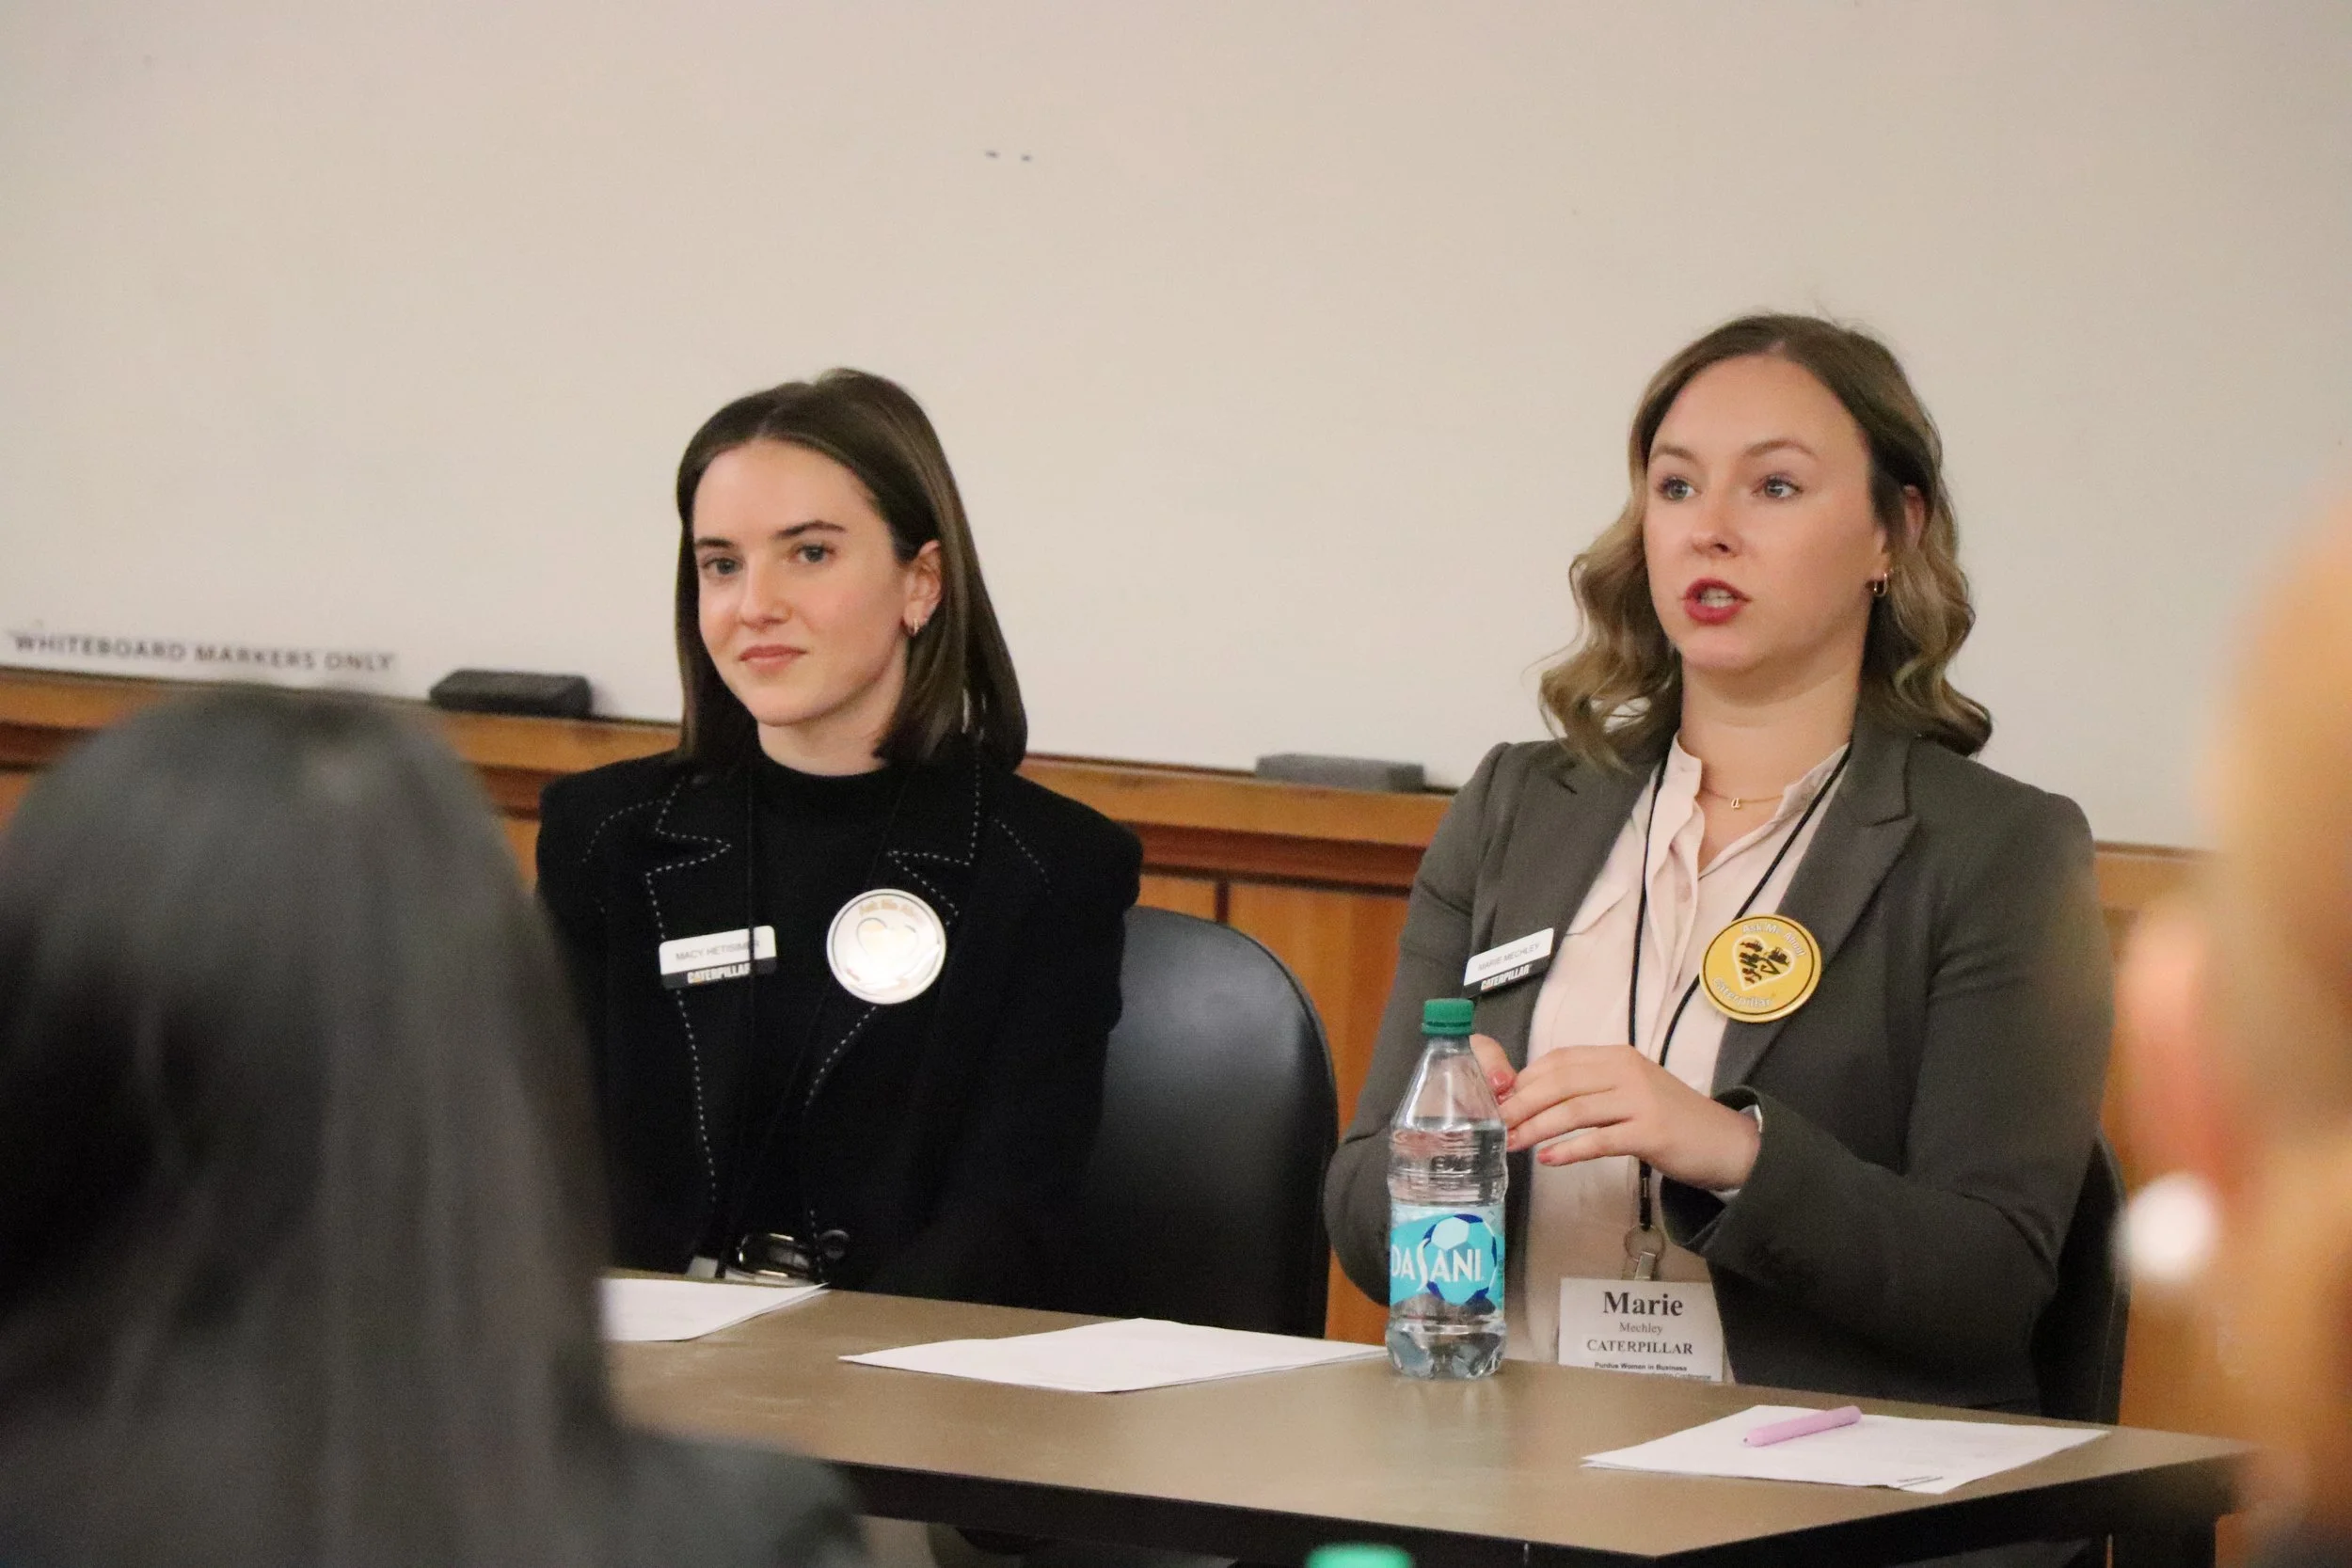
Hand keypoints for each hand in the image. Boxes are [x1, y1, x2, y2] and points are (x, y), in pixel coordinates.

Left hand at [1470, 1035, 1758, 1191]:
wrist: (1724, 1141)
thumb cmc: (1669, 1118)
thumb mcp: (1628, 1091)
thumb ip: (1589, 1089)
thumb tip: (1533, 1101)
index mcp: (1616, 1057)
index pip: (1558, 1061)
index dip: (1523, 1080)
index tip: (1499, 1102)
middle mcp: (1626, 1071)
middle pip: (1560, 1083)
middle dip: (1521, 1104)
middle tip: (1495, 1126)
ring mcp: (1640, 1100)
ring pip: (1575, 1110)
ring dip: (1537, 1128)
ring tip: (1513, 1143)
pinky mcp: (1650, 1132)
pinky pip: (1600, 1140)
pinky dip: (1570, 1149)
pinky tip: (1549, 1159)